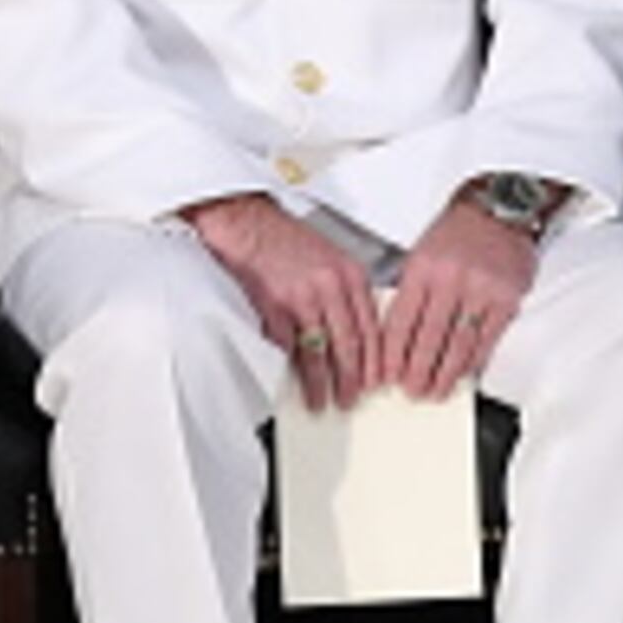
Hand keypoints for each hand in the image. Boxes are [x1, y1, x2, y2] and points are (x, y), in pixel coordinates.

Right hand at [184, 193, 380, 410]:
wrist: (246, 222)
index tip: (376, 380)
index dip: (375, 360)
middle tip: (352, 398)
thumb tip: (355, 327)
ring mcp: (303, 297)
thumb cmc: (283, 237)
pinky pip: (289, 346)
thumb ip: (346, 289)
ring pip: (321, 351)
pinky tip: (295, 382)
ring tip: (324, 400)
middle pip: (350, 344)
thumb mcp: (330, 256)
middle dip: (353, 378)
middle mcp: (331, 286)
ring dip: (323, 382)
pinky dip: (293, 368)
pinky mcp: (274, 305)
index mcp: (350, 274)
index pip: (371, 327)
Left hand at [381, 201, 541, 400]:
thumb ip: (408, 293)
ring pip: (459, 343)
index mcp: (422, 269)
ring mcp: (481, 291)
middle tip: (411, 391)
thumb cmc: (454, 235)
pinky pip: (487, 339)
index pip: (402, 322)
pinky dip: (473, 360)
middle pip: (429, 338)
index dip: (393, 354)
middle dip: (417, 371)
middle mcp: (450, 280)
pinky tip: (463, 372)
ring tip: (435, 390)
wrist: (497, 210)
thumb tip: (392, 339)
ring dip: (445, 373)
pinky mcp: (507, 299)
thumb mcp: (419, 255)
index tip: (386, 375)